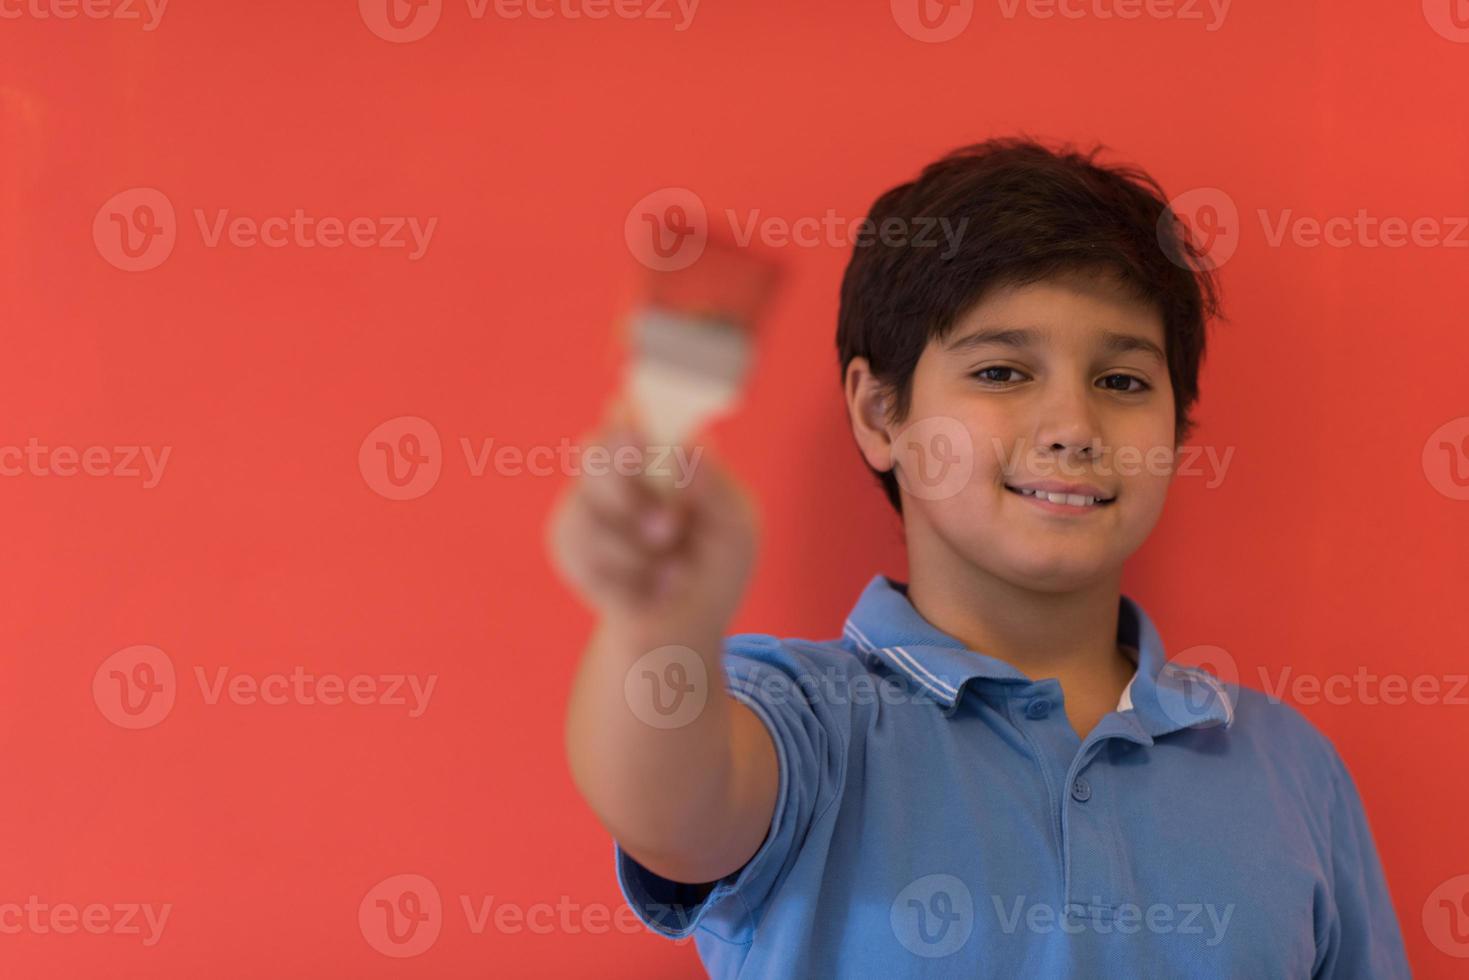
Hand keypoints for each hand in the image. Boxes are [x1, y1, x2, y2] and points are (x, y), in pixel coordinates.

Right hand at [546, 395, 759, 639]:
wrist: (687, 630)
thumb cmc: (714, 567)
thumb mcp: (736, 528)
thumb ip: (717, 486)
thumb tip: (692, 442)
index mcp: (660, 449)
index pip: (630, 412)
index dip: (626, 416)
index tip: (635, 424)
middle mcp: (616, 466)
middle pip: (594, 453)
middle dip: (631, 496)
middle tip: (670, 528)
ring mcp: (585, 504)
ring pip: (586, 517)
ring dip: (636, 555)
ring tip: (674, 575)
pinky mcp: (567, 547)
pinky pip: (583, 561)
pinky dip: (625, 586)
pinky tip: (649, 593)